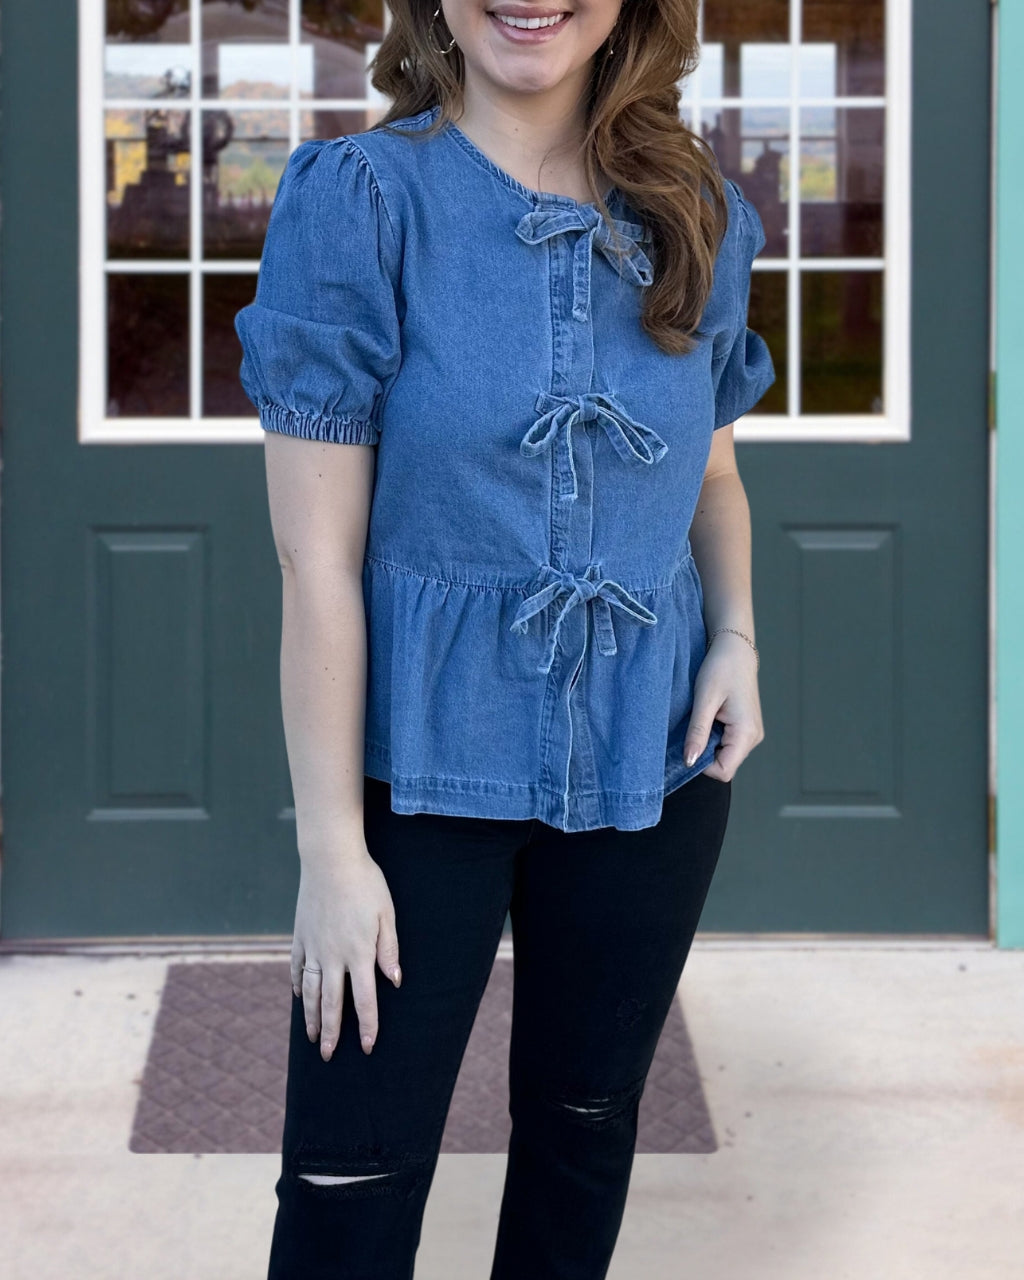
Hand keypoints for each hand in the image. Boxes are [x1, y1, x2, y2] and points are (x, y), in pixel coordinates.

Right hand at [290, 846, 401, 1061]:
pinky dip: (298, 985)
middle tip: (329, 1056)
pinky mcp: (300, 935)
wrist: (330, 860)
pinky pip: (297, 967)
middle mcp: (333, 956)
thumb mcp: (386, 914)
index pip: (364, 1000)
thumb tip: (394, 980)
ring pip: (310, 991)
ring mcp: (313, 947)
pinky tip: (299, 997)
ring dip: (312, 1017)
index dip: (367, 1026)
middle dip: (332, 1033)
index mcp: (358, 953)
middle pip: (332, 1003)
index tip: (368, 1047)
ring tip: (312, 1037)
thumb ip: (388, 948)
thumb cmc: (365, 883)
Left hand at [683, 631, 763, 781]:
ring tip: (702, 719)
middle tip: (692, 728)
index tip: (688, 744)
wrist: (735, 649)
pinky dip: (713, 736)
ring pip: (725, 755)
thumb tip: (689, 761)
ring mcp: (752, 733)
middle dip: (704, 753)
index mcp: (746, 733)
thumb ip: (697, 732)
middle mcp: (753, 737)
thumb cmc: (721, 668)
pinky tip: (709, 717)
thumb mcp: (704, 700)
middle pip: (724, 765)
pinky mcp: (746, 728)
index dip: (702, 765)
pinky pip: (727, 744)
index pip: (723, 771)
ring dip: (708, 744)